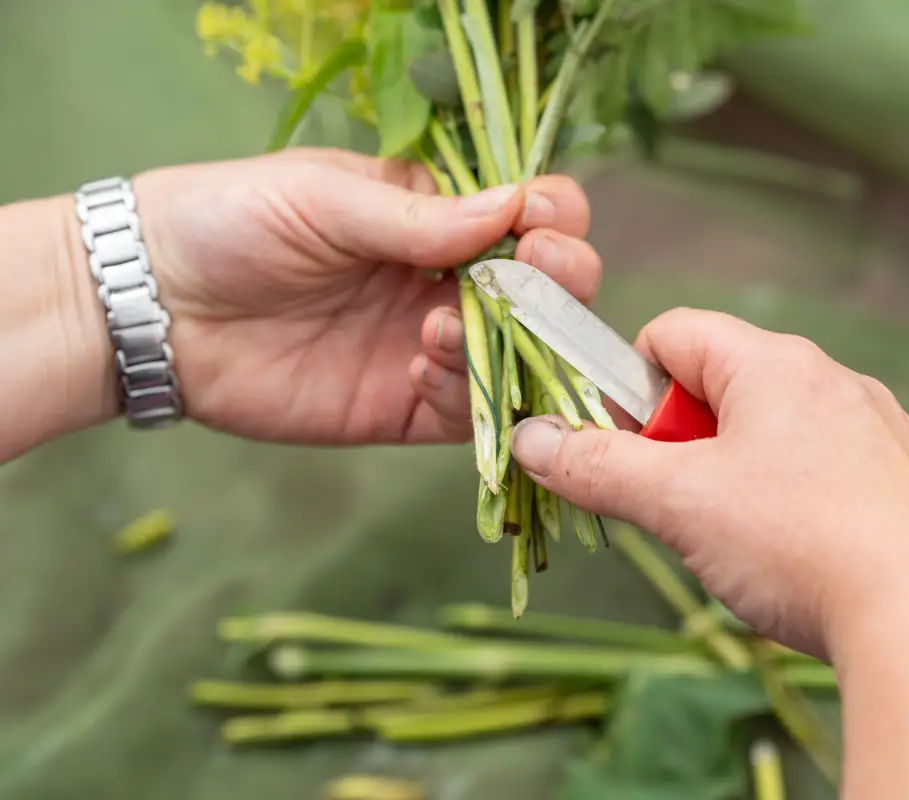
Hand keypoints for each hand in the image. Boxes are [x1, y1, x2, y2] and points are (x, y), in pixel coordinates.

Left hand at [126, 147, 599, 444]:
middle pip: (547, 289)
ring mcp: (433, 346)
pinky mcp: (407, 407)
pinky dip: (470, 391)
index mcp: (434, 215)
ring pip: (525, 356)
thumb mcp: (324, 200)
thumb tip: (514, 208)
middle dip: (560, 282)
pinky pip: (472, 410)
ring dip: (519, 342)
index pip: (527, 213)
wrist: (153, 310)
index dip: (552, 218)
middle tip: (538, 276)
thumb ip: (419, 217)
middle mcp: (447, 281)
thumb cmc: (231, 223)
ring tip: (444, 324)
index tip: (540, 224)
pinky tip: (424, 361)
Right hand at [508, 309, 908, 797]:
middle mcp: (832, 379)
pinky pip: (823, 470)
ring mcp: (878, 428)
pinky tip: (796, 559)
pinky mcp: (907, 480)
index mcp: (774, 364)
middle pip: (720, 387)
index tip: (617, 447)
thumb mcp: (679, 505)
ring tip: (735, 543)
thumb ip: (597, 466)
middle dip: (679, 444)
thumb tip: (531, 440)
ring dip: (732, 476)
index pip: (673, 333)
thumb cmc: (800, 542)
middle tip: (672, 507)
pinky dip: (790, 502)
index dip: (628, 384)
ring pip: (772, 433)